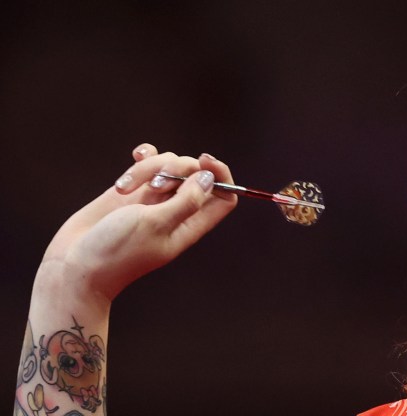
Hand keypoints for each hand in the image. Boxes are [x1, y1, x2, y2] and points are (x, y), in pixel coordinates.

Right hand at [37, 144, 237, 301]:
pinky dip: (145, 156)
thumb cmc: (117, 251)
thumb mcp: (155, 225)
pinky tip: (136, 155)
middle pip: (195, 174)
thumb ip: (186, 201)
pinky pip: (148, 163)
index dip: (220, 175)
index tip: (204, 162)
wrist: (75, 265)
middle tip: (156, 185)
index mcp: (190, 225)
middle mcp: (175, 210)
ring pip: (168, 165)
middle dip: (177, 168)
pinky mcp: (132, 190)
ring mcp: (153, 199)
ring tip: (124, 188)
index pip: (224, 196)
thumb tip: (209, 178)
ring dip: (149, 167)